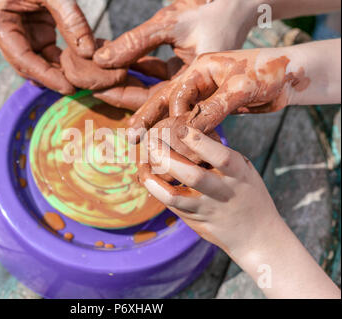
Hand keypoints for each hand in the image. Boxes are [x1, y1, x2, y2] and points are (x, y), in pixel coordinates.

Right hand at [0, 0, 94, 94]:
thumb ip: (71, 20)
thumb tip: (89, 53)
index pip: (22, 58)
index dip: (46, 76)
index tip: (69, 87)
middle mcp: (4, 33)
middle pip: (29, 65)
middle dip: (53, 78)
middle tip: (80, 88)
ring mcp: (18, 35)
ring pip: (39, 62)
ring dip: (59, 72)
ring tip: (83, 81)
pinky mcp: (33, 33)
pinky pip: (47, 54)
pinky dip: (62, 61)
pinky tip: (80, 69)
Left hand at [90, 0, 256, 109]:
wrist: (237, 6)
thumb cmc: (209, 11)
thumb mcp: (170, 24)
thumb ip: (136, 42)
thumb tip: (101, 58)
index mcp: (195, 85)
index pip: (152, 102)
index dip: (123, 100)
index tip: (95, 91)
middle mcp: (192, 90)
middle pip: (147, 100)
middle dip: (118, 92)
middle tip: (89, 85)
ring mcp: (187, 83)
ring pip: (149, 88)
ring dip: (124, 80)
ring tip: (96, 74)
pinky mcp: (182, 73)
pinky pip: (154, 76)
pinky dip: (135, 68)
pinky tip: (114, 62)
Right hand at [127, 46, 313, 141]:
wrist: (289, 77)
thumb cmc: (268, 72)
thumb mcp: (240, 89)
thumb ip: (214, 108)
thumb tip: (189, 133)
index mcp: (201, 69)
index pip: (178, 94)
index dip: (174, 116)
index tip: (171, 137)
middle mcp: (198, 82)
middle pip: (166, 101)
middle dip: (148, 119)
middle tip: (131, 137)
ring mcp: (204, 95)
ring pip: (178, 114)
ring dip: (163, 130)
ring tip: (145, 147)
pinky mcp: (213, 108)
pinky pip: (194, 124)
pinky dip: (186, 137)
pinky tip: (176, 151)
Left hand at [139, 126, 279, 257]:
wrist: (256, 237)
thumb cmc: (248, 194)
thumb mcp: (245, 171)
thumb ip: (223, 156)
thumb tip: (192, 132)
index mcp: (239, 175)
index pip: (220, 156)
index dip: (199, 142)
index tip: (181, 128)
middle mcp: (223, 193)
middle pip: (192, 176)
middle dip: (168, 158)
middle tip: (152, 142)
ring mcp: (207, 209)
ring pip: (175, 196)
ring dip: (154, 180)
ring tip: (142, 164)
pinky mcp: (195, 221)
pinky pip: (171, 206)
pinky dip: (157, 190)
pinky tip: (147, 178)